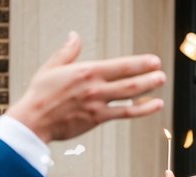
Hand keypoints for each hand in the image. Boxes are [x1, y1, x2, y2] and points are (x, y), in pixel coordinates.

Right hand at [4, 32, 165, 143]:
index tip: (153, 61)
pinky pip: (124, 113)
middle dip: (148, 75)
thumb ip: (67, 52)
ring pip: (129, 95)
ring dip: (147, 89)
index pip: (120, 66)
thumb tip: (74, 36)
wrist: (34, 120)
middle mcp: (95, 87)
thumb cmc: (40, 94)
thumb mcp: (52, 67)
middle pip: (128, 80)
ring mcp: (98, 104)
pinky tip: (154, 105)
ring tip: (161, 84)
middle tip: (162, 72)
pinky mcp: (98, 119)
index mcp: (86, 72)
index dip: (139, 63)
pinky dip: (141, 109)